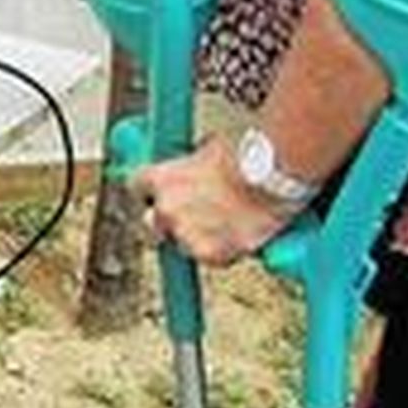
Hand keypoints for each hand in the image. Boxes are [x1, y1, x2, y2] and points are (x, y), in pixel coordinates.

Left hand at [130, 135, 298, 265]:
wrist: (271, 176)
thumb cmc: (244, 154)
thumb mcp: (207, 149)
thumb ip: (192, 162)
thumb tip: (195, 164)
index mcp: (159, 178)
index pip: (137, 188)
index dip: (152, 192)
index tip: (162, 194)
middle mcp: (165, 208)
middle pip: (152, 222)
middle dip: (168, 221)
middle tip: (194, 216)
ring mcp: (185, 233)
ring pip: (182, 244)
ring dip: (197, 237)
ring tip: (227, 222)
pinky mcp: (209, 254)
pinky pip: (211, 258)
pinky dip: (223, 251)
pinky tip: (240, 235)